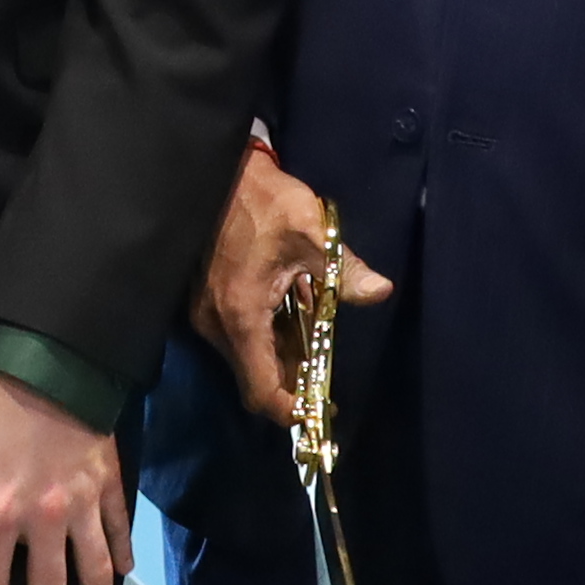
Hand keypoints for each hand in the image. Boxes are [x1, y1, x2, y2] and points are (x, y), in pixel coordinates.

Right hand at [189, 138, 393, 422]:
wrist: (215, 172)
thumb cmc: (263, 202)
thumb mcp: (311, 231)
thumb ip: (342, 269)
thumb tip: (380, 291)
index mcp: (240, 314)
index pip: (260, 388)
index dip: (289, 409)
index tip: (319, 412)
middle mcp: (215, 324)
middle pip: (253, 378)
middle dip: (289, 386)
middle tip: (324, 387)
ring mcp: (204, 314)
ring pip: (244, 358)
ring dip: (277, 361)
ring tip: (314, 351)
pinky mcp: (203, 302)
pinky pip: (236, 338)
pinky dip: (263, 342)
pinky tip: (290, 323)